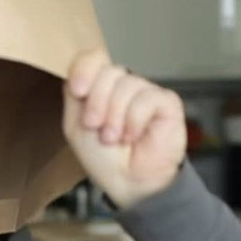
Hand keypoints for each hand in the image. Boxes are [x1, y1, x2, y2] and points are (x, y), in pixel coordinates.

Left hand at [63, 49, 186, 209]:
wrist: (128, 182)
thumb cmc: (103, 158)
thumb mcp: (75, 125)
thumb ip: (74, 94)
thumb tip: (79, 71)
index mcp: (100, 87)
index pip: (93, 58)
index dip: (85, 69)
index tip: (78, 91)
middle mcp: (123, 85)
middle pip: (109, 71)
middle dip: (98, 102)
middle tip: (97, 128)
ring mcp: (145, 92)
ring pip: (127, 85)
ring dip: (115, 117)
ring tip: (115, 138)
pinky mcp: (166, 102)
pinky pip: (147, 98)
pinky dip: (134, 120)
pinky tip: (133, 137)